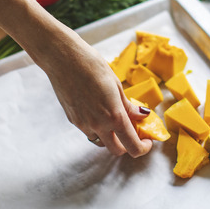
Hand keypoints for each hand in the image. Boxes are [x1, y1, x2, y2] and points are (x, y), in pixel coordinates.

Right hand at [43, 33, 153, 157]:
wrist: (63, 59)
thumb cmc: (92, 66)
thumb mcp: (116, 84)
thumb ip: (128, 105)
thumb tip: (142, 115)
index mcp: (114, 116)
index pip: (132, 146)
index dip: (143, 148)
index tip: (146, 140)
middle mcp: (98, 125)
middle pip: (116, 150)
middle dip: (127, 145)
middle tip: (133, 133)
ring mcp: (83, 124)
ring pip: (101, 142)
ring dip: (110, 137)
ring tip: (114, 120)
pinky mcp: (72, 120)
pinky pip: (89, 132)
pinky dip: (97, 128)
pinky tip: (98, 112)